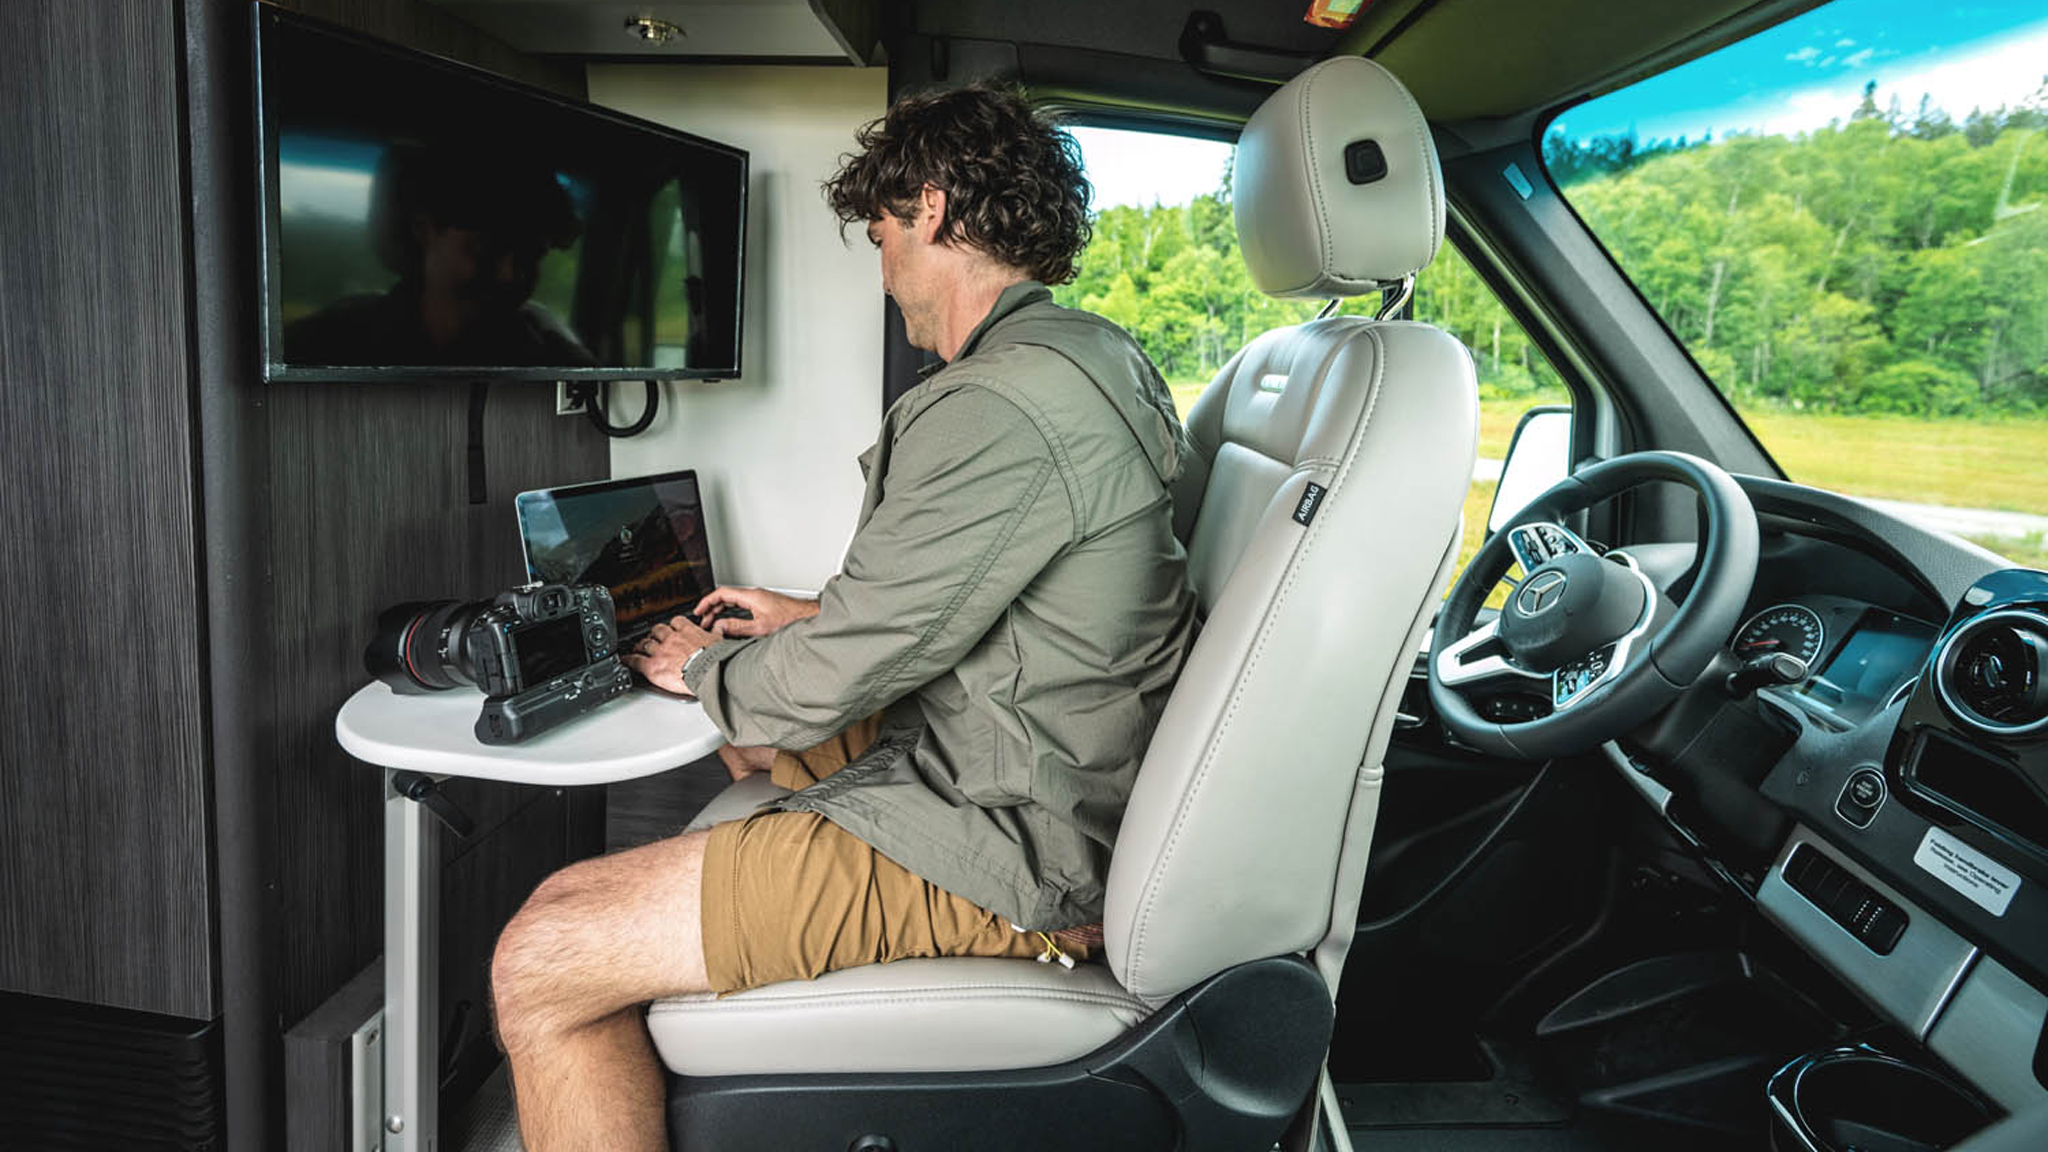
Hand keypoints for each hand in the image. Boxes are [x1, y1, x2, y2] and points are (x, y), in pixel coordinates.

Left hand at [623, 614, 715, 695]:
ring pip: (646, 643)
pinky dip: (629, 659)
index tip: (672, 628)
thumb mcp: (721, 640)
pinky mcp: (652, 666)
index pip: (676, 622)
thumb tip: (722, 626)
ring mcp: (660, 652)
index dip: (672, 625)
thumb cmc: (716, 660)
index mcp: (688, 631)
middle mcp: (672, 639)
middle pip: (658, 631)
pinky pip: (636, 660)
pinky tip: (625, 659)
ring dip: (642, 645)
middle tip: (654, 638)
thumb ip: (719, 631)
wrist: (708, 673)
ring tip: (639, 647)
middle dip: (655, 634)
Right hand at [693, 586, 818, 637]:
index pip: (722, 593)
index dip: (707, 602)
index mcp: (751, 596)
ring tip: (713, 624)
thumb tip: (719, 627)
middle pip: (726, 598)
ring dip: (722, 612)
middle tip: (703, 621)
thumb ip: (737, 628)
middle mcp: (754, 595)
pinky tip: (730, 623)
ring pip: (734, 602)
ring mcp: (760, 599)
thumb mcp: (760, 628)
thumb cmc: (791, 620)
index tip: (699, 611)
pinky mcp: (764, 606)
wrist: (808, 618)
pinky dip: (732, 614)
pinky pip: (742, 607)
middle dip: (712, 609)